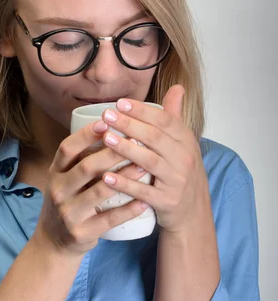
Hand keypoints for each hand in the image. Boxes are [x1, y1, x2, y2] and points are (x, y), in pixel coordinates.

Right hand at [34, 122, 148, 256]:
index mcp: (55, 173)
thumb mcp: (65, 179)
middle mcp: (58, 190)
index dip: (86, 134)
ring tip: (145, 167)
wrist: (53, 242)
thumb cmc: (68, 202)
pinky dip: (128, 210)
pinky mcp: (81, 232)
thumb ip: (80, 159)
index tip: (107, 122)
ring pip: (100, 192)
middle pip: (86, 167)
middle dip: (112, 153)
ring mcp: (69, 213)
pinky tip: (144, 202)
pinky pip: (109, 219)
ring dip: (124, 178)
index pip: (67, 148)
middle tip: (136, 141)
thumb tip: (109, 127)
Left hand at [99, 85, 211, 233]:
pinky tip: (107, 177)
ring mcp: (176, 181)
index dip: (142, 110)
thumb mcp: (183, 145)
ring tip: (106, 139)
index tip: (120, 103)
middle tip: (106, 116)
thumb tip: (177, 87)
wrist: (193, 213)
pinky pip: (144, 191)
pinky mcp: (167, 201)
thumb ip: (175, 117)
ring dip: (126, 149)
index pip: (164, 120)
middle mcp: (184, 159)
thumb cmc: (181, 173)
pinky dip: (125, 184)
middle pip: (155, 138)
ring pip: (149, 161)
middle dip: (129, 124)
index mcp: (186, 141)